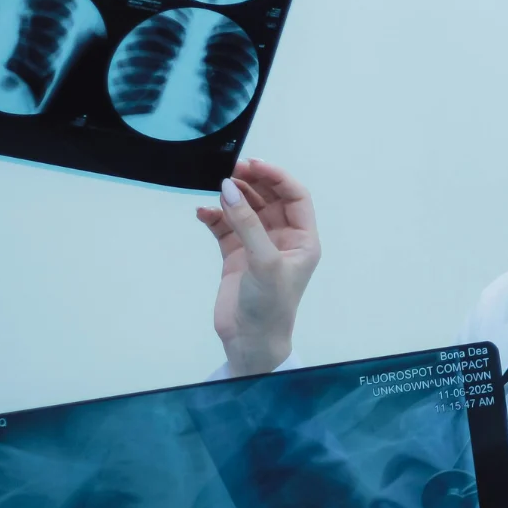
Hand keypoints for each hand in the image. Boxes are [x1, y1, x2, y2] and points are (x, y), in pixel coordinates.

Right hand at [194, 159, 320, 375]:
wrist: (250, 342)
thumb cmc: (270, 306)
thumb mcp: (263, 261)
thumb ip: (247, 223)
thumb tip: (230, 188)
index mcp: (303, 240)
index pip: (295, 197)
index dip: (278, 178)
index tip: (255, 164)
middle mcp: (283, 240)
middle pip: (270, 199)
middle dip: (253, 183)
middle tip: (232, 169)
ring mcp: (258, 247)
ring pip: (246, 210)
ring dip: (233, 198)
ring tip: (217, 187)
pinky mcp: (236, 256)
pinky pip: (226, 227)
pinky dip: (215, 217)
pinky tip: (203, 212)